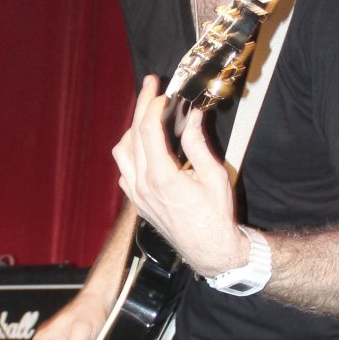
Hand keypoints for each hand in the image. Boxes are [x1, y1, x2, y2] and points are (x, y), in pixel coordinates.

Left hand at [112, 76, 247, 277]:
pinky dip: (131, 153)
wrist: (210, 251)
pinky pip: (124, 171)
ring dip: (132, 130)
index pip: (147, 130)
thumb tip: (193, 116)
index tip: (162, 92)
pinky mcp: (138, 203)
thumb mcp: (215, 176)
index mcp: (162, 178)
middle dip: (141, 107)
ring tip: (148, 116)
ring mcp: (137, 196)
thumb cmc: (216, 218)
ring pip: (122, 152)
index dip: (153, 105)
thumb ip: (199, 144)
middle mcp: (143, 186)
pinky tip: (146, 148)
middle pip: (132, 136)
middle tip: (151, 88)